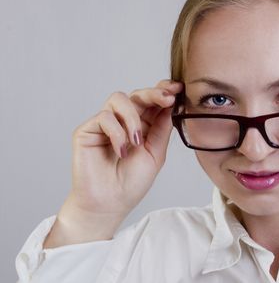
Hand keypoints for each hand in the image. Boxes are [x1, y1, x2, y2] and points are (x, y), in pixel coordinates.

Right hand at [44, 79, 182, 246]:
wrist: (110, 204)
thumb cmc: (132, 182)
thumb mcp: (156, 153)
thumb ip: (162, 128)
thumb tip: (172, 104)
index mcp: (143, 124)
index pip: (152, 100)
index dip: (163, 90)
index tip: (178, 88)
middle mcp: (123, 120)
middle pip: (138, 94)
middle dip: (154, 93)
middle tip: (168, 98)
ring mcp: (105, 124)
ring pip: (119, 99)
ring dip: (133, 116)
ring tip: (137, 140)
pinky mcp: (87, 130)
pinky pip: (104, 117)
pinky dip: (117, 132)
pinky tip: (121, 150)